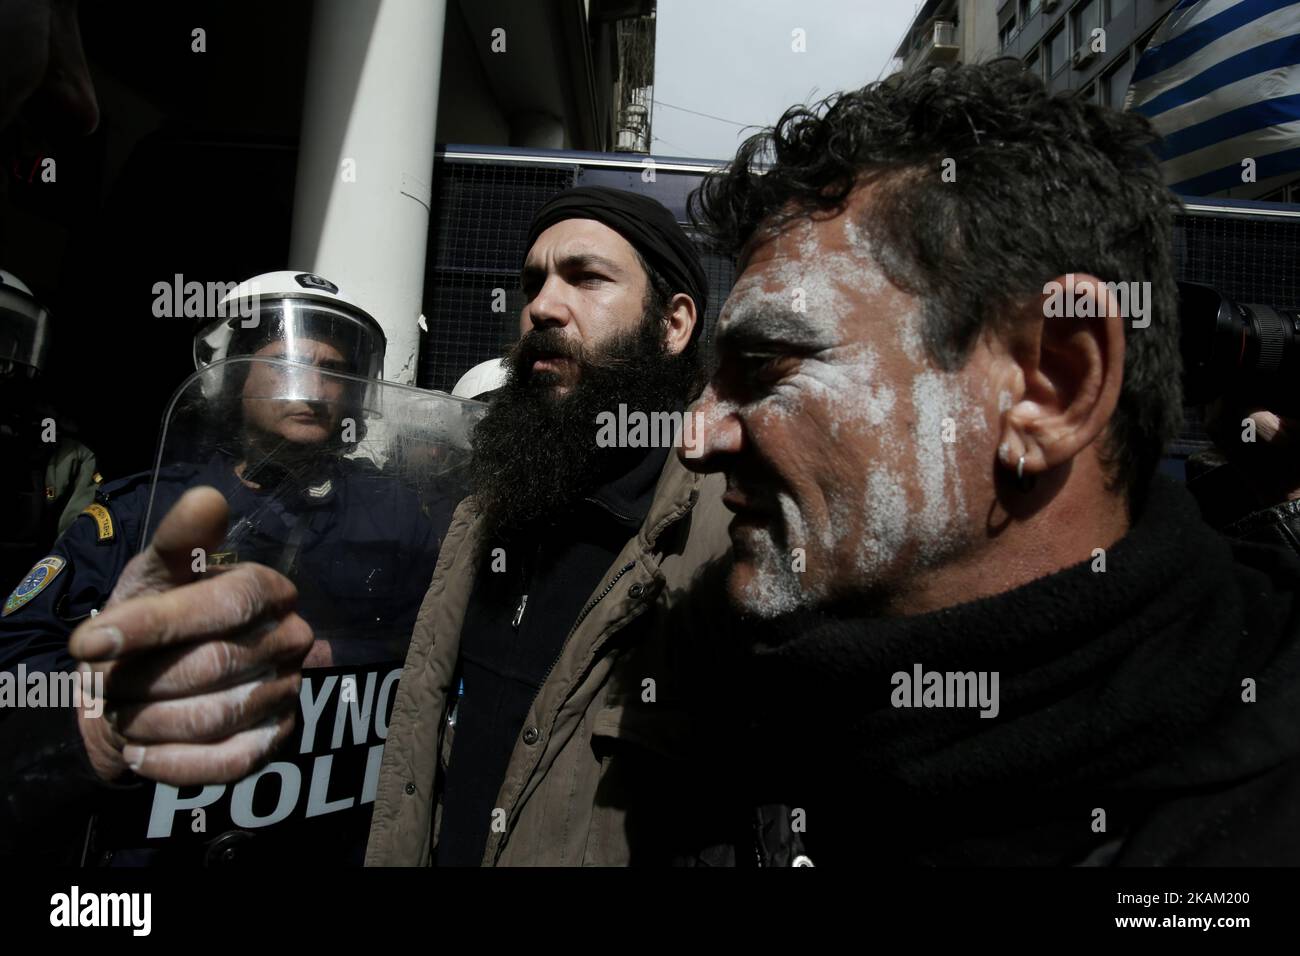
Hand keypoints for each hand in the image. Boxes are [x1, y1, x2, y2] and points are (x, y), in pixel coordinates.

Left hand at [70, 487, 312, 785]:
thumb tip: (207, 496)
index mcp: (270, 591)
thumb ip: (179, 541)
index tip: (88, 642)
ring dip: (148, 722)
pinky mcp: (274, 742)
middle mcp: (293, 639)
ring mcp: (288, 693)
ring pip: (216, 718)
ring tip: (120, 714)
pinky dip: (172, 763)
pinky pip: (228, 764)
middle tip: (104, 684)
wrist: (145, 686)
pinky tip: (139, 752)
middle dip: (143, 680)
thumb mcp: (154, 575)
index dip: (156, 624)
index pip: (227, 603)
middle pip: (216, 664)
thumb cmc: (152, 620)